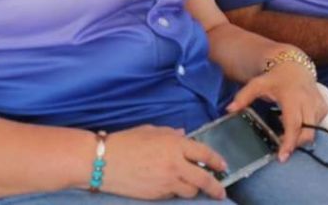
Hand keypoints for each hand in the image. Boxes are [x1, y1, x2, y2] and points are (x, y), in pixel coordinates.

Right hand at [102, 125, 226, 199]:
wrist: (103, 162)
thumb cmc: (126, 141)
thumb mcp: (151, 131)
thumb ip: (171, 134)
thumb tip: (184, 135)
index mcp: (176, 145)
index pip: (205, 153)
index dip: (217, 160)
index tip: (223, 166)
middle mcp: (175, 164)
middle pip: (203, 179)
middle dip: (215, 187)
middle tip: (221, 192)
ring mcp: (166, 182)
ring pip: (189, 191)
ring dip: (193, 189)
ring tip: (193, 186)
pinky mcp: (156, 195)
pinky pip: (172, 195)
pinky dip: (176, 192)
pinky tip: (172, 186)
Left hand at [226, 56, 326, 162]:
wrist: (294, 66)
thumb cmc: (275, 78)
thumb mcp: (257, 84)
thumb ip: (243, 96)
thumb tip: (229, 110)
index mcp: (292, 97)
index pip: (293, 124)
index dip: (289, 142)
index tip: (282, 157)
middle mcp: (308, 101)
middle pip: (308, 132)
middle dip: (296, 144)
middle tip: (282, 150)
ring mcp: (318, 104)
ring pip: (314, 131)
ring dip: (300, 137)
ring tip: (285, 133)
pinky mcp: (323, 107)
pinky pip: (317, 125)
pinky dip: (307, 129)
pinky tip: (296, 124)